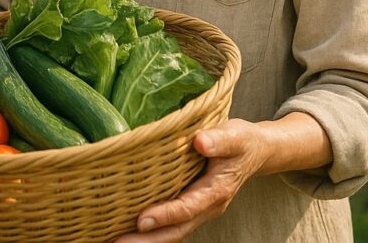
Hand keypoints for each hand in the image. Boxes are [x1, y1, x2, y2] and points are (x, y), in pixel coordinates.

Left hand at [114, 119, 267, 241]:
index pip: (187, 208)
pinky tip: (125, 229)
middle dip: (146, 241)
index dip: (165, 215)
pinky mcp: (190, 207)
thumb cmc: (242, 141)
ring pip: (171, 232)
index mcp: (217, 191)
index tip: (141, 221)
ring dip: (144, 241)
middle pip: (175, 231)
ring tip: (112, 241)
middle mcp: (207, 207)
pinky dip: (150, 232)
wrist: (255, 151)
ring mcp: (198, 210)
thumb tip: (200, 142)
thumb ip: (219, 139)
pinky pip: (169, 225)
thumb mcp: (235, 135)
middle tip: (116, 242)